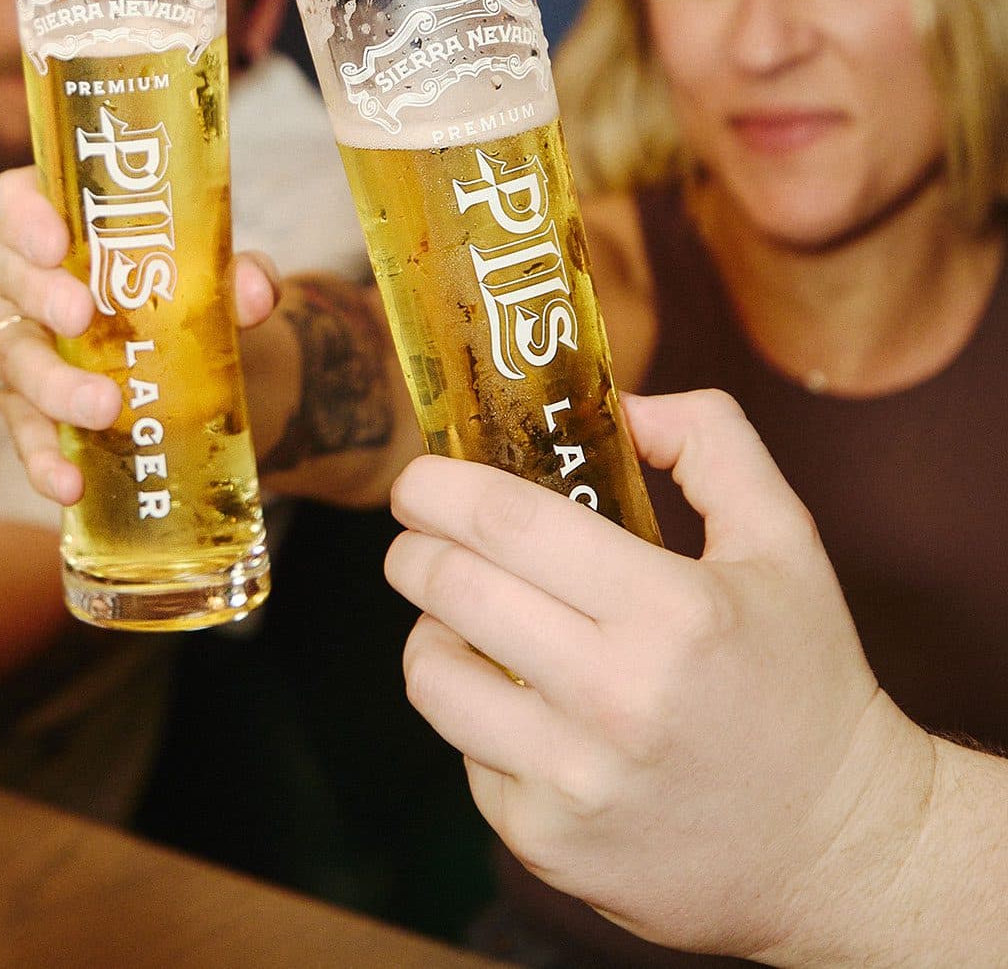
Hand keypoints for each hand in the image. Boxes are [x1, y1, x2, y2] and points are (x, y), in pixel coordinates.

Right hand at [0, 165, 278, 503]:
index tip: (55, 241)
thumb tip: (253, 293)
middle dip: (39, 294)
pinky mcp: (26, 409)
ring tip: (103, 408)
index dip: (24, 216)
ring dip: (52, 385)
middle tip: (82, 316)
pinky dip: (42, 460)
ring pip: (13, 358)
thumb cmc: (192, 301)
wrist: (213, 374)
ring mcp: (20, 346)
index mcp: (62, 224)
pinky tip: (69, 483)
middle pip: (6, 275)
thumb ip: (238, 277)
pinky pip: (24, 433)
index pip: (16, 200)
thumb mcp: (219, 283)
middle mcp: (25, 280)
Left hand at [385, 389, 932, 960]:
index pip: (508, 525)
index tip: (417, 479)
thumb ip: (708, 442)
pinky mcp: (545, 841)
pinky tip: (525, 708)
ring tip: (464, 620)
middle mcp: (618, 700)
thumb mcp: (784, 543)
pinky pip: (463, 751)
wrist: (838, 850)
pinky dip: (476, 717)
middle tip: (418, 539)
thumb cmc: (803, 683)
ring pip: (431, 674)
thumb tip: (615, 400)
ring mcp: (575, 779)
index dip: (438, 488)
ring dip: (430, 630)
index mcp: (674, 614)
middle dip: (413, 550)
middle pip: (451, 590)